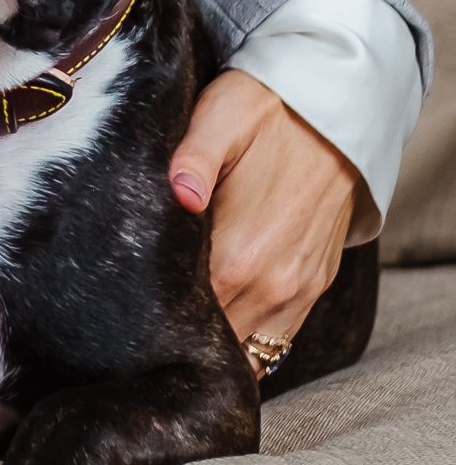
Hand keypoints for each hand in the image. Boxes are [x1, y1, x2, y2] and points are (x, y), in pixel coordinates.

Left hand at [169, 71, 359, 356]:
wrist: (335, 113)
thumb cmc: (267, 112)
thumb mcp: (221, 118)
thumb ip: (192, 159)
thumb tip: (180, 195)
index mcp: (241, 256)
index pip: (190, 324)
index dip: (156, 327)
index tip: (127, 319)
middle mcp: (274, 287)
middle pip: (219, 346)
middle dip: (182, 342)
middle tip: (142, 328)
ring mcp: (300, 291)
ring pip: (253, 352)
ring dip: (220, 346)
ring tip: (179, 331)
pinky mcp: (317, 284)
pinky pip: (280, 339)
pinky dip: (252, 340)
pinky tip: (222, 322)